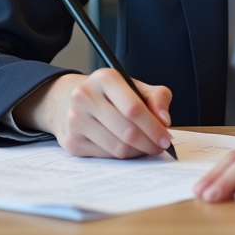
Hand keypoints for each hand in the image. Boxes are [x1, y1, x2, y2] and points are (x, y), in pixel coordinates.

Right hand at [13, 69, 173, 158]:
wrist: (67, 101)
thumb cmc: (109, 95)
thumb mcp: (134, 87)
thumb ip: (157, 98)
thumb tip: (164, 121)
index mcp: (104, 78)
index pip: (134, 108)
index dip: (154, 127)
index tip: (166, 138)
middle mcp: (85, 96)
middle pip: (127, 132)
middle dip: (149, 143)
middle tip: (159, 147)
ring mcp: (75, 119)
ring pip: (118, 148)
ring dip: (137, 152)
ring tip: (143, 147)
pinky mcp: (71, 141)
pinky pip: (106, 157)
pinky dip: (121, 156)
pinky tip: (125, 147)